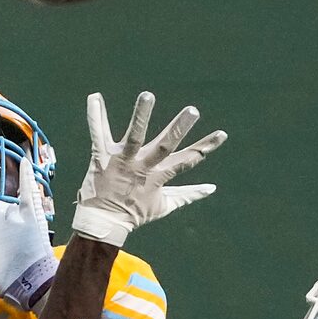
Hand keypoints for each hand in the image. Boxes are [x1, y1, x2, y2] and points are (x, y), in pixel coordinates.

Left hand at [72, 91, 224, 247]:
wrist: (104, 223)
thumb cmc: (135, 213)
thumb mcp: (165, 205)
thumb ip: (189, 194)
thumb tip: (212, 188)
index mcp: (159, 177)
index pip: (188, 160)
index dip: (206, 147)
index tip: (222, 134)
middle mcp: (143, 167)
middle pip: (165, 145)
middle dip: (179, 128)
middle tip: (193, 110)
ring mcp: (123, 161)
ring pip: (134, 136)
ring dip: (141, 115)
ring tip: (148, 95)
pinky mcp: (102, 157)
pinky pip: (98, 133)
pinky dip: (95, 115)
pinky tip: (95, 96)